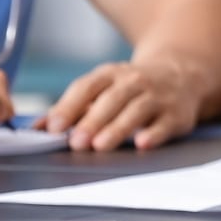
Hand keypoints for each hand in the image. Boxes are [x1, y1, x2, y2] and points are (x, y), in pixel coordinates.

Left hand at [42, 60, 203, 151]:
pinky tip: (143, 143)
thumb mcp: (102, 88)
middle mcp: (134, 82)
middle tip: (76, 142)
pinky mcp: (177, 114)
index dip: (70, 106)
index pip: (87, 87)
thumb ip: (71, 108)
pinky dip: (155, 133)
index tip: (55, 127)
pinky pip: (165, 124)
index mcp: (110, 75)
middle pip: (112, 99)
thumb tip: (37, 128)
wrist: (182, 74)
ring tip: (100, 146)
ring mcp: (157, 96)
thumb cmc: (131, 87)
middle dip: (92, 121)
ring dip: (118, 128)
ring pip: (137, 110)